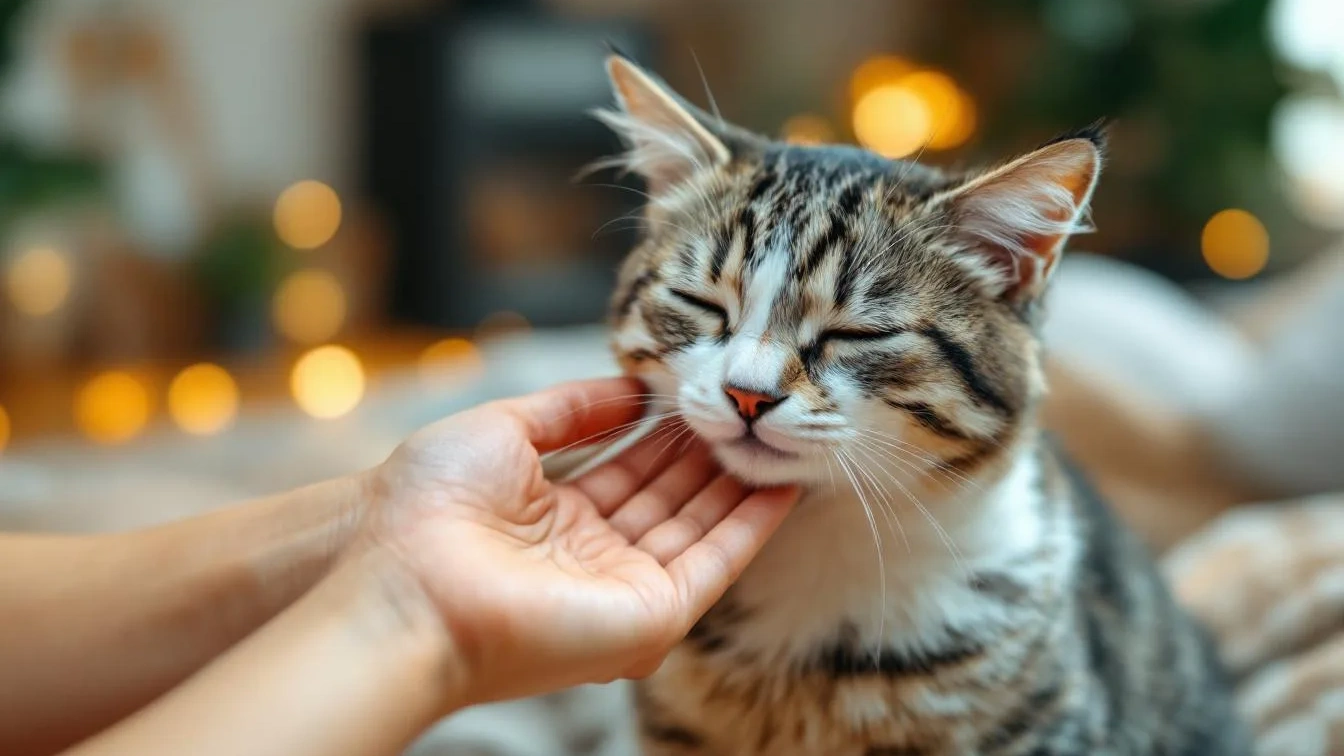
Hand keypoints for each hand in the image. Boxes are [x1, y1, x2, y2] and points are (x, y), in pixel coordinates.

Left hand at [354, 377, 797, 705]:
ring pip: (697, 526)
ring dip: (735, 482)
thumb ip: (570, 408)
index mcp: (550, 517)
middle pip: (665, 497)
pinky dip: (752, 525)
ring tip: (772, 432)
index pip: (625, 472)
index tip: (700, 397)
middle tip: (745, 407)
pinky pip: (715, 564)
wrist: (408, 585)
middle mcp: (589, 555)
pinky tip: (781, 484)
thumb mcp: (502, 430)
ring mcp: (621, 586)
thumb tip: (630, 387)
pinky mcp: (651, 614)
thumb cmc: (431, 507)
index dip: (663, 435)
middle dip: (706, 453)